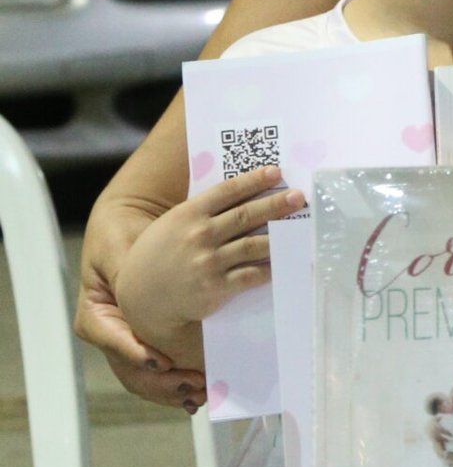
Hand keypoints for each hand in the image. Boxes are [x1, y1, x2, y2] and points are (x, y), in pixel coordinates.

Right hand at [75, 245, 206, 408]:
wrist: (135, 226)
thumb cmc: (123, 234)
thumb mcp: (121, 249)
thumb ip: (129, 275)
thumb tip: (143, 299)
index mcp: (95, 314)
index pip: (111, 341)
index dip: (136, 354)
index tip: (161, 361)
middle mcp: (111, 335)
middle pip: (129, 371)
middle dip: (161, 383)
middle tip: (192, 385)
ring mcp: (130, 343)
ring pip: (146, 379)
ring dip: (173, 391)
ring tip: (200, 392)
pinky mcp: (151, 344)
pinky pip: (162, 374)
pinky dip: (179, 384)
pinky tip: (200, 390)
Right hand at [114, 166, 304, 362]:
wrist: (139, 295)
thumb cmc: (160, 254)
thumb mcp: (172, 224)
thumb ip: (200, 211)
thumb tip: (240, 196)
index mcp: (188, 213)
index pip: (227, 191)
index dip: (253, 180)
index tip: (275, 172)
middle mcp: (199, 234)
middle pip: (246, 215)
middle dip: (276, 204)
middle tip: (299, 196)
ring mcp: (208, 261)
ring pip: (253, 244)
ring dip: (279, 235)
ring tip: (299, 226)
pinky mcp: (215, 287)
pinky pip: (249, 275)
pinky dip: (268, 268)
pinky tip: (282, 261)